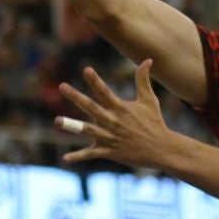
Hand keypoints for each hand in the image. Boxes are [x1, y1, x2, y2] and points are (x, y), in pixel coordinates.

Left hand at [56, 61, 175, 170]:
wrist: (161, 149)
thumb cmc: (155, 122)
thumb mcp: (149, 99)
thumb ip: (143, 79)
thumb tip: (148, 59)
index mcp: (120, 108)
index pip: (105, 91)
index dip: (96, 80)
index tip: (86, 69)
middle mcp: (112, 121)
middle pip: (91, 107)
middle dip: (76, 97)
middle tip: (62, 86)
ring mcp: (110, 137)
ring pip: (87, 130)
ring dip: (72, 125)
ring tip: (56, 121)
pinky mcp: (109, 151)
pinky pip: (91, 154)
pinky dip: (78, 157)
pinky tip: (65, 159)